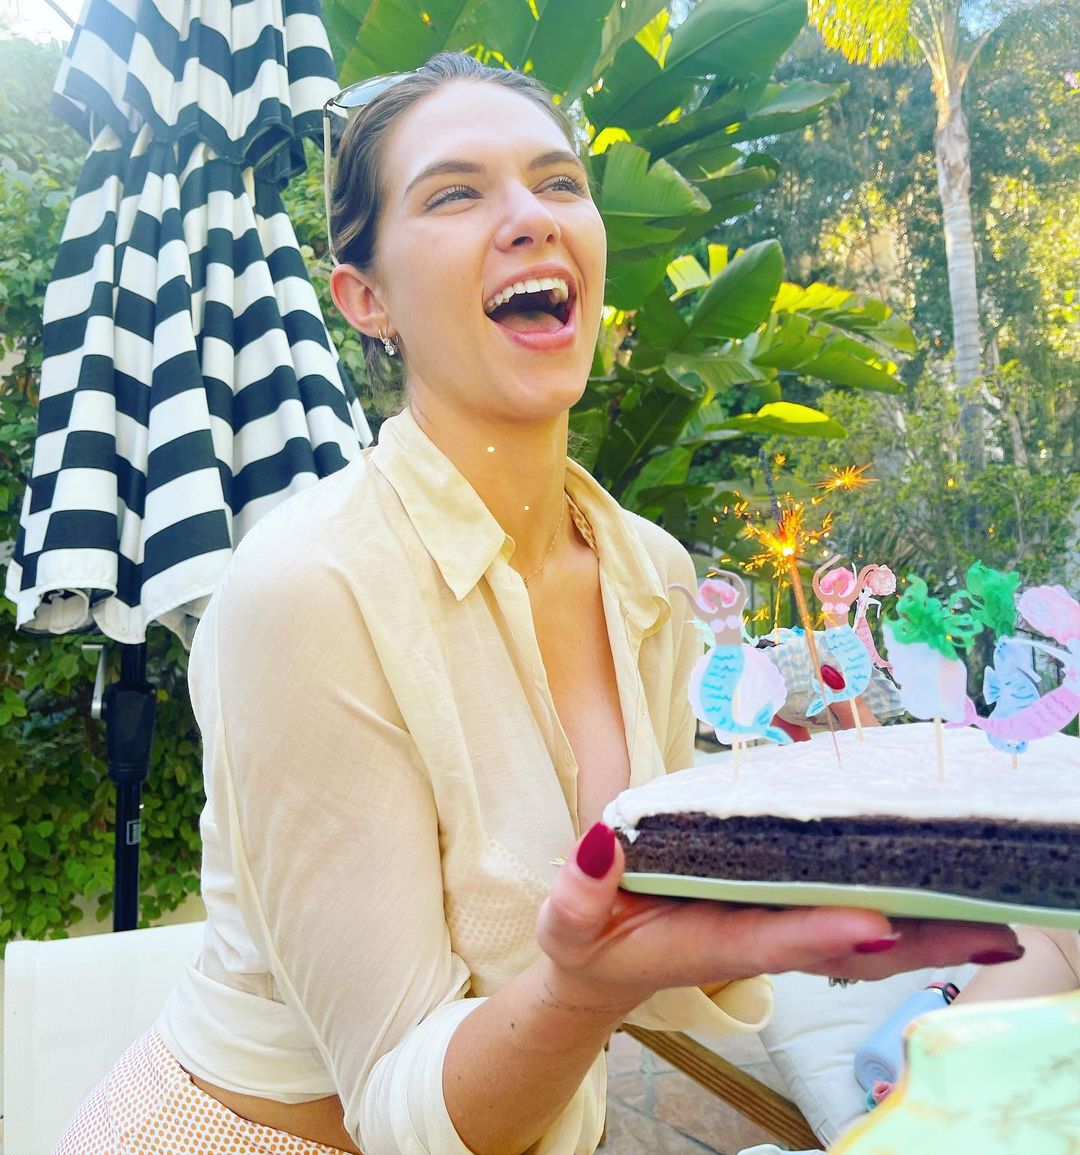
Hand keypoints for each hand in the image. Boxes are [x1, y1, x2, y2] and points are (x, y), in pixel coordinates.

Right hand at [535, 823, 1023, 1011]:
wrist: (604, 966)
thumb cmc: (587, 943)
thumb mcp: (566, 924)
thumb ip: (578, 893)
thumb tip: (602, 842)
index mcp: (708, 942)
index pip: (771, 939)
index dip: (822, 933)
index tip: (878, 923)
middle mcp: (756, 940)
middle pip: (845, 945)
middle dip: (916, 941)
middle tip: (989, 926)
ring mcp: (773, 929)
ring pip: (860, 935)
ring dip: (925, 929)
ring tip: (991, 911)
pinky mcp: (777, 913)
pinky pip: (847, 913)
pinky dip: (897, 907)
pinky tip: (937, 890)